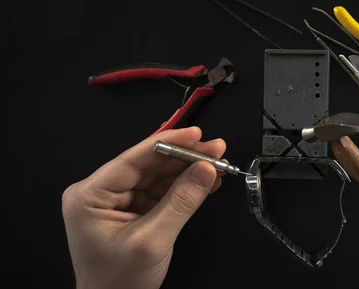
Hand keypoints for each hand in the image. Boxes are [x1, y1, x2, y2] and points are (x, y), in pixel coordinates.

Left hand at [62, 127, 225, 288]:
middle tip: (215, 149)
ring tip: (217, 164)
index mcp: (90, 195)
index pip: (133, 159)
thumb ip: (181, 202)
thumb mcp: (152, 240)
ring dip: (189, 171)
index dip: (168, 142)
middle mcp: (101, 193)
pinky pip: (162, 192)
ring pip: (159, 176)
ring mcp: (119, 202)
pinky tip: (207, 181)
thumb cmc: (119, 282)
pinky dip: (185, 187)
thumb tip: (206, 169)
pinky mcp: (135, 211)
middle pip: (149, 165)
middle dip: (184, 157)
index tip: (196, 134)